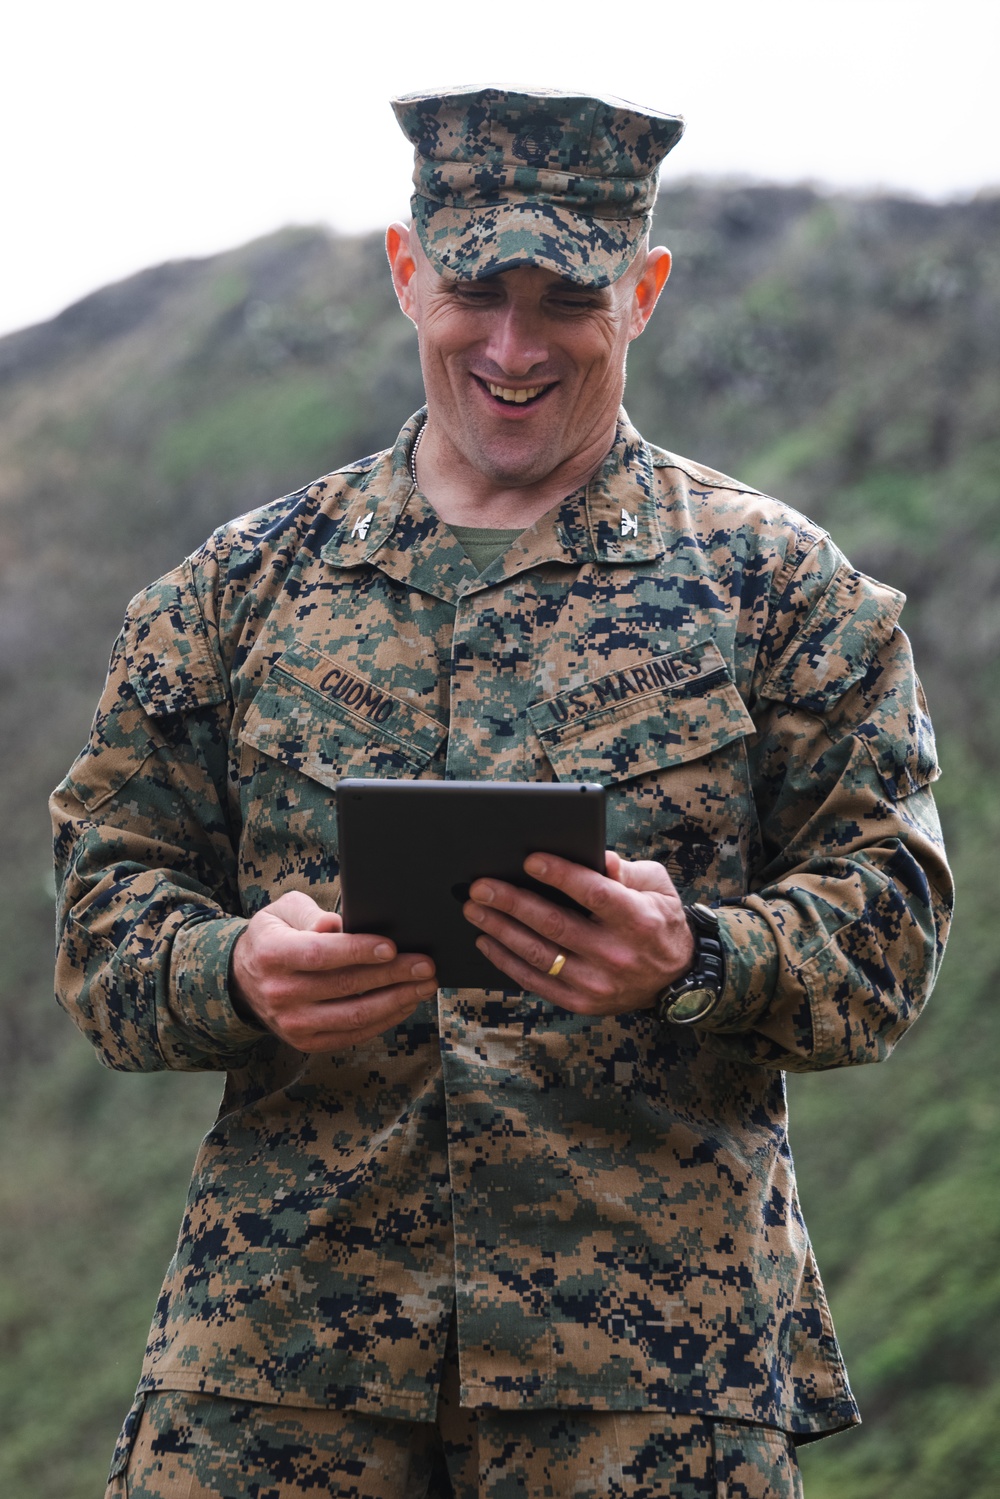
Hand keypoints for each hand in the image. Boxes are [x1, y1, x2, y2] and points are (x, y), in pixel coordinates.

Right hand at [230, 890, 436, 1050]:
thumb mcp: (282, 911)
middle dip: (392, 975)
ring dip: (397, 1000)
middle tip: (426, 965)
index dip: (358, 951)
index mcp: (272, 954)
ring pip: (354, 1015)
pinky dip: (384, 1019)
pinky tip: (406, 1002)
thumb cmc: (275, 936)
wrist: (244, 979)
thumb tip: (335, 924)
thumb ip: (309, 913)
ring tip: (424, 985)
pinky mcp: (307, 1042)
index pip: (321, 954)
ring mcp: (293, 1023)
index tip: (392, 946)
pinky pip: (353, 1033)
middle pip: (346, 986)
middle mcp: (280, 992)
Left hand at [463, 851, 694, 1014]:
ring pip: (538, 954)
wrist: (676, 979)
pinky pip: (536, 982)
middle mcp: (617, 954)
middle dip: (512, 902)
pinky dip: (507, 962)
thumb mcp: (656, 886)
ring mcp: (597, 983)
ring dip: (500, 930)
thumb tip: (594, 855)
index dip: (560, 875)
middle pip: (555, 924)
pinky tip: (487, 941)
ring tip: (475, 910)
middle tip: (480, 886)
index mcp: (638, 919)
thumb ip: (623, 870)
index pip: (593, 893)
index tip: (530, 860)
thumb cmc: (660, 920)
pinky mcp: (582, 1003)